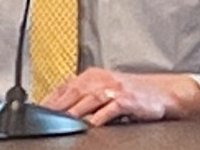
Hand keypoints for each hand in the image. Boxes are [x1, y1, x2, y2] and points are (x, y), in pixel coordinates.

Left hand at [40, 67, 199, 125]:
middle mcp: (102, 79)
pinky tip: (90, 124)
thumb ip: (85, 95)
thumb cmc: (134, 93)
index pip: (66, 86)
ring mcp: (114, 89)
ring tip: (61, 121)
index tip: (36, 110)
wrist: (163, 92)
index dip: (50, 98)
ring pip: (88, 99)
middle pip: (73, 92)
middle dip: (57, 105)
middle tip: (44, 117)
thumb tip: (61, 106)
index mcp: (94, 75)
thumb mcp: (106, 88)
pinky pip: (110, 109)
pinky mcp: (127, 100)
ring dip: (74, 111)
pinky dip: (99, 117)